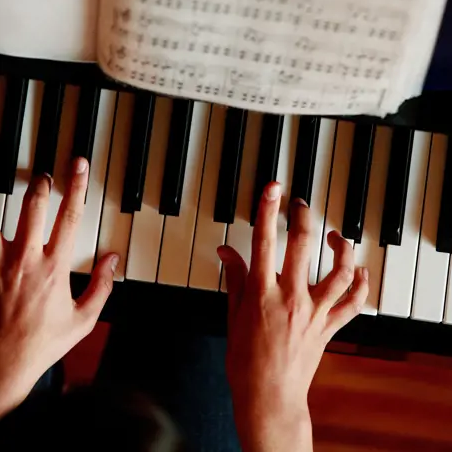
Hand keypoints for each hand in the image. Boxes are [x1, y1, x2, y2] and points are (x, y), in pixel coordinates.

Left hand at [0, 158, 117, 416]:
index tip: (78, 167)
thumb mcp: (83, 320)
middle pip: (33, 206)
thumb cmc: (42, 344)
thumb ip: (101, 286)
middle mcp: (26, 260)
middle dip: (41, 185)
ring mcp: (0, 264)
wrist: (3, 366)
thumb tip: (113, 260)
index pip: (70, 216)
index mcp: (55, 267)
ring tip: (18, 193)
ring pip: (2, 218)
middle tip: (45, 176)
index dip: (77, 186)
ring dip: (11, 203)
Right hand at [218, 182, 367, 451]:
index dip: (269, 210)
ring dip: (342, 248)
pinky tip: (359, 270)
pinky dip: (361, 285)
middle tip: (300, 205)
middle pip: (304, 246)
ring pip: (339, 271)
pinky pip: (353, 303)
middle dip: (303, 217)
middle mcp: (292, 298)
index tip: (273, 189)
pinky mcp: (329, 326)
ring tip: (336, 235)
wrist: (268, 397)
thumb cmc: (246, 361)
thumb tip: (226, 252)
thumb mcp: (232, 316)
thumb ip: (234, 279)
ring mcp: (314, 312)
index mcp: (263, 293)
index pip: (265, 241)